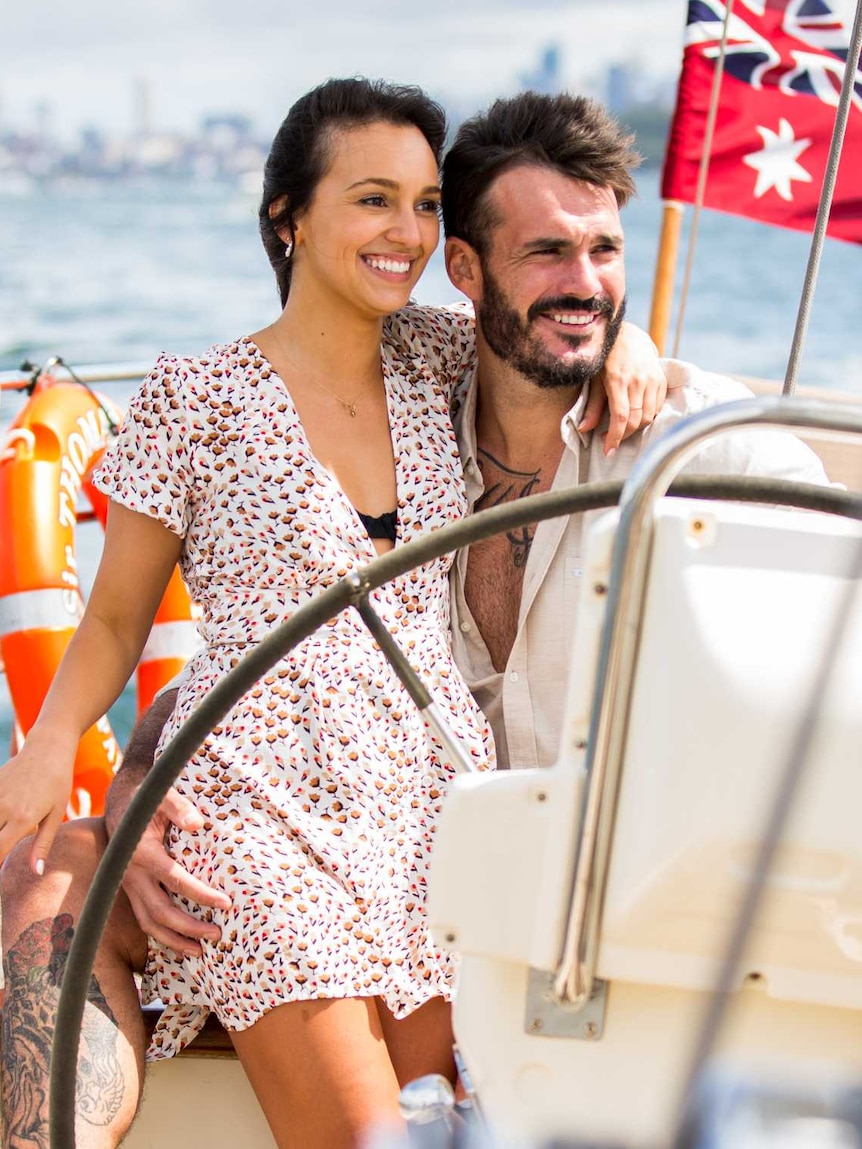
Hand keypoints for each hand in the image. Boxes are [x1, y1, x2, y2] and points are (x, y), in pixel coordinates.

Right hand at [0, 731, 76, 872]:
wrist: (48, 748)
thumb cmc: (58, 782)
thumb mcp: (55, 814)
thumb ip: (42, 844)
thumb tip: (35, 872)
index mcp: (23, 819)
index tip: (1, 873)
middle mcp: (3, 808)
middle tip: (9, 841)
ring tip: (10, 826)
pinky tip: (8, 813)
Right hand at [108, 784, 231, 957]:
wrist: (120, 805)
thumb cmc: (147, 802)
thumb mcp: (163, 798)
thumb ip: (180, 809)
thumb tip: (197, 824)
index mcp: (143, 853)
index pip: (176, 880)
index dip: (201, 894)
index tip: (225, 903)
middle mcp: (132, 875)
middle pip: (160, 912)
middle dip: (188, 928)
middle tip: (217, 935)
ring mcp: (128, 886)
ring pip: (148, 922)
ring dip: (173, 940)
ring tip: (199, 952)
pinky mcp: (130, 891)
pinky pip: (143, 919)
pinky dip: (161, 935)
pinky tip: (180, 945)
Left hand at [579, 321, 667, 454]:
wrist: (628, 334)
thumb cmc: (605, 357)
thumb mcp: (594, 379)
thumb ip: (592, 406)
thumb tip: (584, 429)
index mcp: (618, 380)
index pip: (620, 417)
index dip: (614, 437)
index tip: (608, 450)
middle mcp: (638, 380)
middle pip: (635, 420)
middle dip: (623, 436)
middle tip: (610, 440)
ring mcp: (652, 379)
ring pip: (648, 416)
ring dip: (635, 428)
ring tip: (622, 429)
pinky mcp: (661, 379)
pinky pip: (657, 407)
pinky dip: (647, 417)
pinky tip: (636, 417)